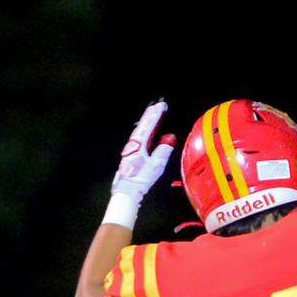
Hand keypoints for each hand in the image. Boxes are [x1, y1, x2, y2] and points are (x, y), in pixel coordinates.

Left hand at [103, 100, 176, 227]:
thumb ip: (163, 151)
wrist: (127, 190)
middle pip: (143, 125)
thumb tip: (169, 138)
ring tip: (155, 115)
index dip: (156, 114)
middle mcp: (133, 143)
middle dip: (151, 115)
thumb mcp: (156, 165)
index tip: (162, 106)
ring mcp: (131, 148)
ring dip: (148, 122)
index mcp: (138, 143)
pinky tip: (150, 132)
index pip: (148, 125)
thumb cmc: (140, 179)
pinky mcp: (131, 153)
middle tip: (158, 106)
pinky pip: (140, 138)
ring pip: (141, 130)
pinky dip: (146, 131)